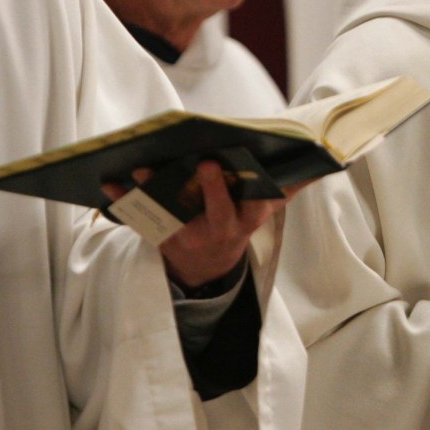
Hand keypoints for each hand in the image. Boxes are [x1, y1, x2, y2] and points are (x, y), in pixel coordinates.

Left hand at [103, 160, 303, 287]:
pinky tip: (105, 182)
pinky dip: (121, 201)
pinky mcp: (161, 237)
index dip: (259, 188)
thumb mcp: (264, 210)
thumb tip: (324, 162)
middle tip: (205, 162)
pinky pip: (138, 220)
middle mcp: (222, 230)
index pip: (259, 204)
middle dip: (212, 188)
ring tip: (140, 168)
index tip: (256, 162)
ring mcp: (190, 236)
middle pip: (217, 211)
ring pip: (174, 213)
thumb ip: (289, 186)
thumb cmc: (237, 222)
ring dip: (156, 191)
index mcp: (248, 219)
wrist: (206, 267)